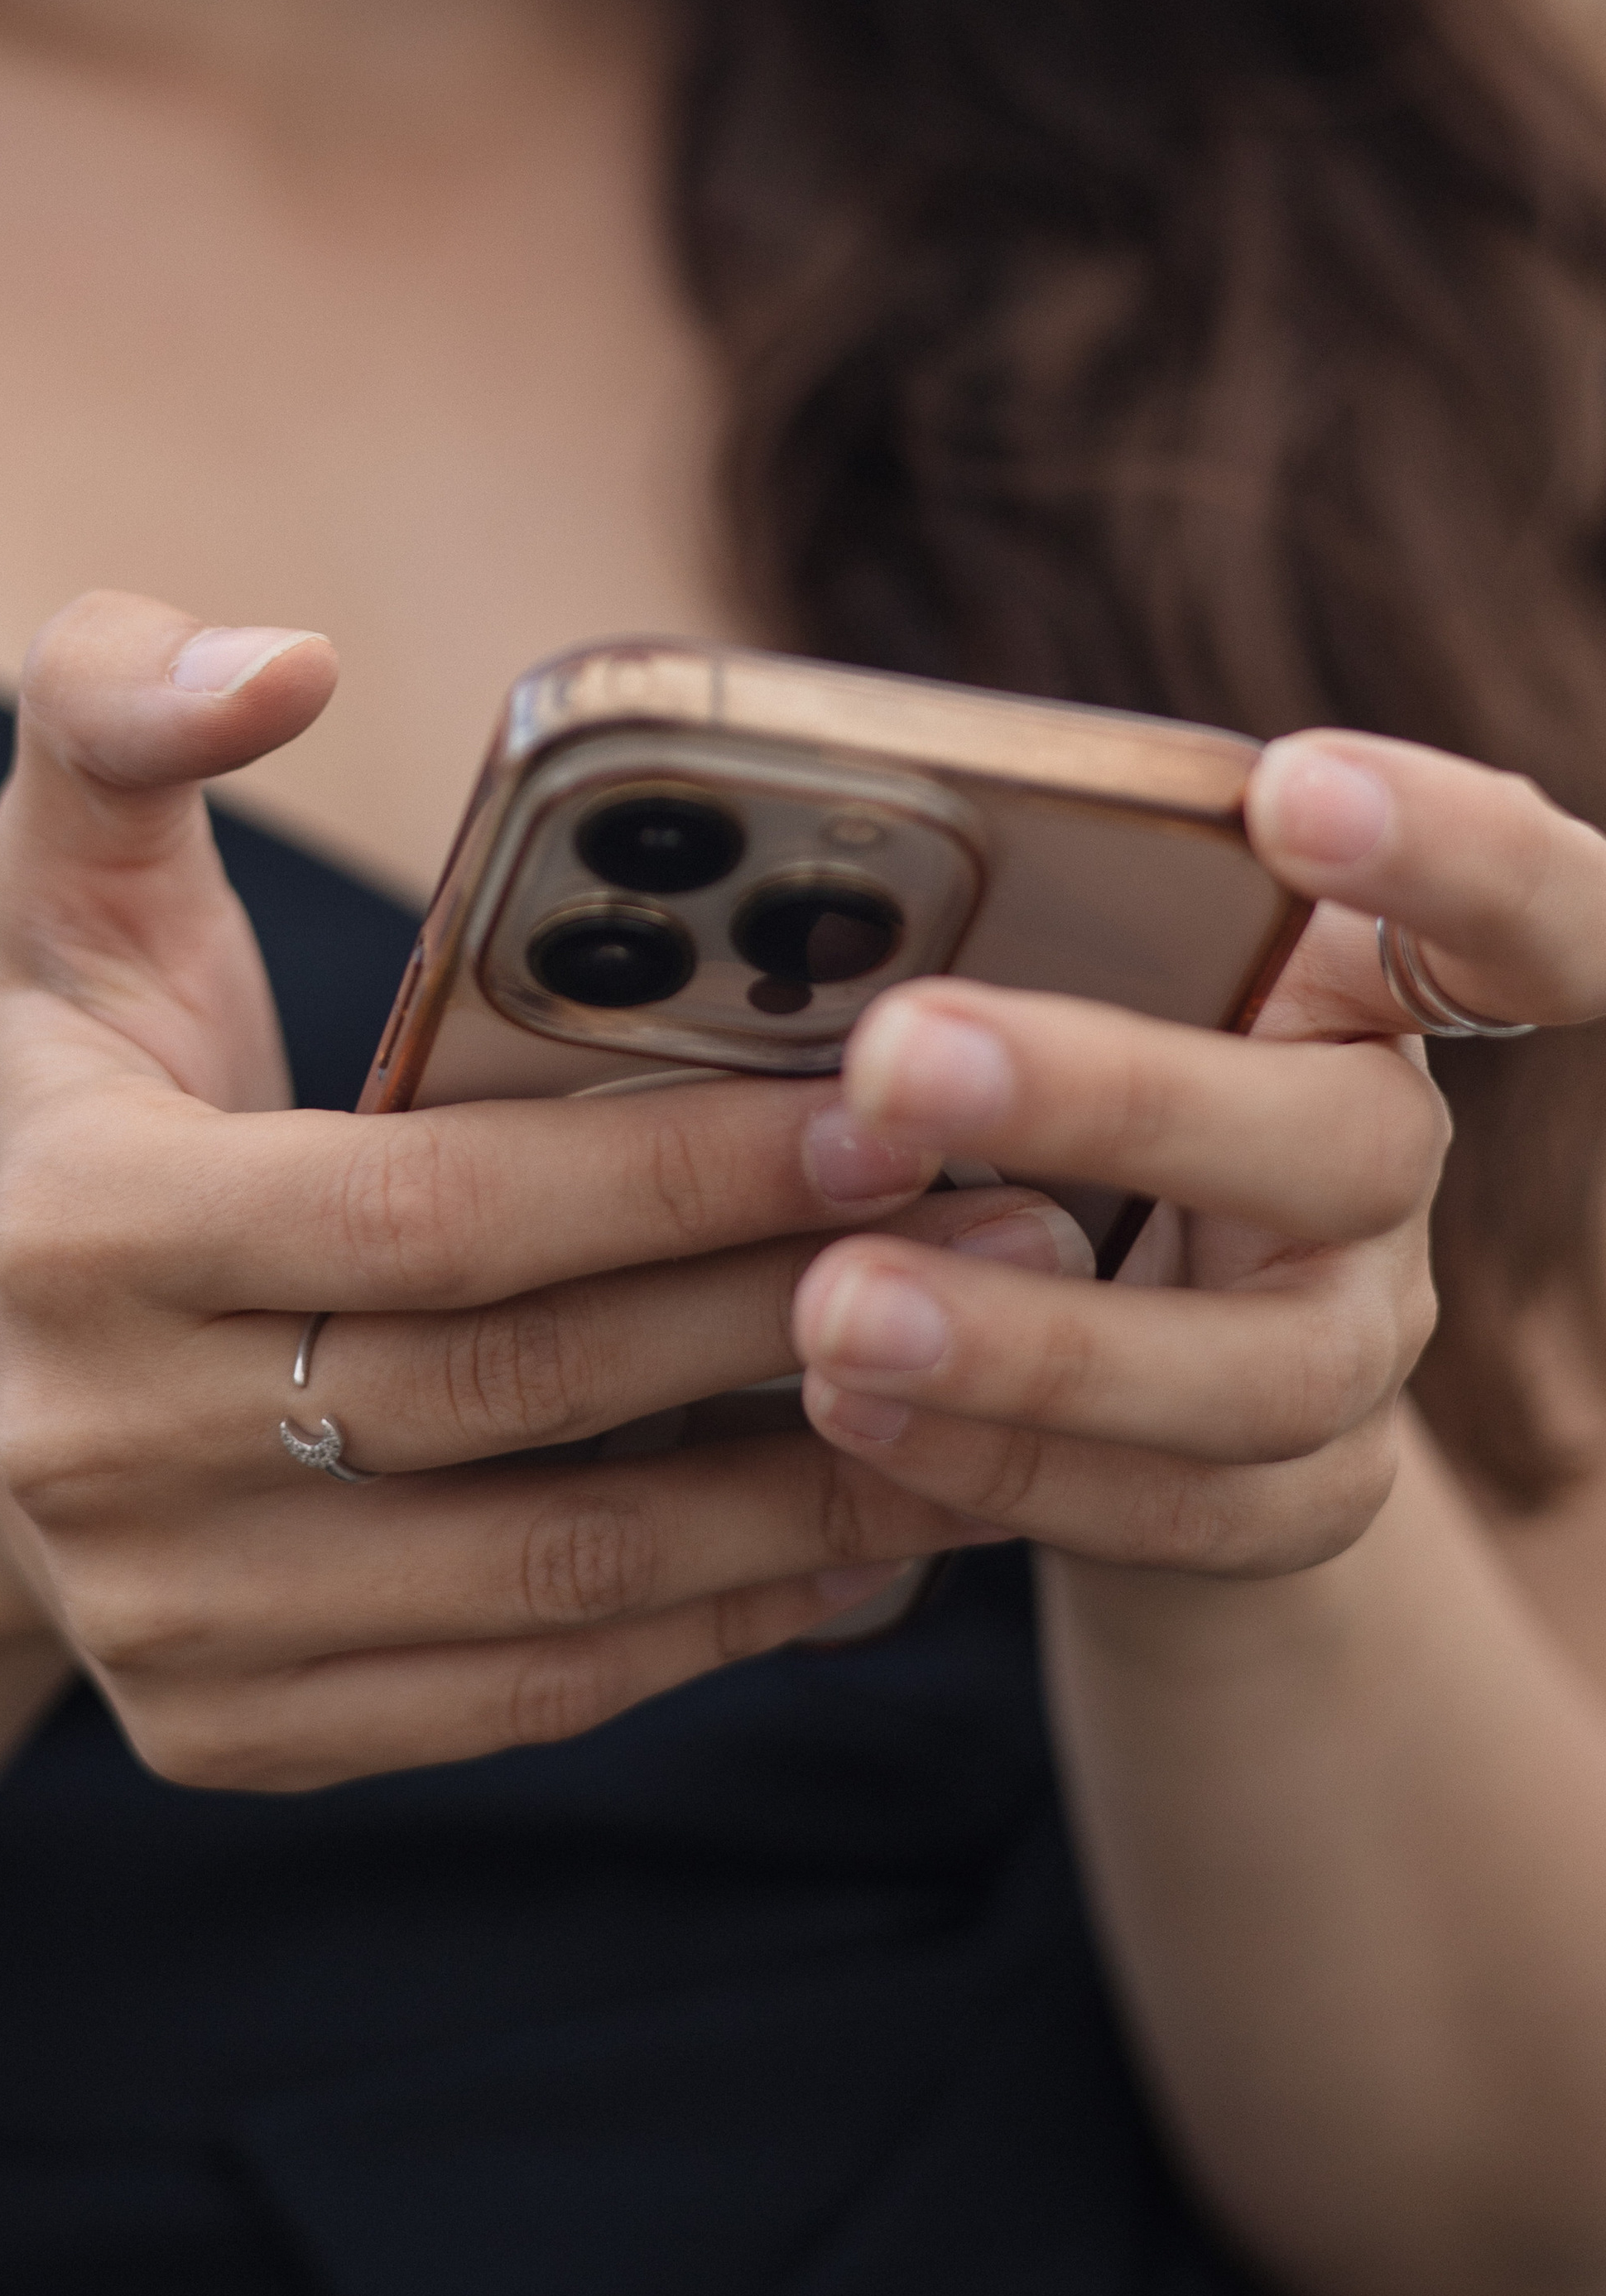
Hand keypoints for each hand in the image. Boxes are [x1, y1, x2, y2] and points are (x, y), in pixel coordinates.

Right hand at [0, 593, 995, 1790]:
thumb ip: (120, 717)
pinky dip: (720, 1619)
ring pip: (552, 1573)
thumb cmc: (79, 1097)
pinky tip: (874, 1530)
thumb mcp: (60, 889)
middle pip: (518, 1392)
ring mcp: (163, 1623)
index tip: (897, 1105)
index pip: (433, 1210)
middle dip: (792, 1311)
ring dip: (807, 1491)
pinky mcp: (228, 1739)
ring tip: (1005, 1383)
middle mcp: (98, 1449)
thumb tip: (276, 655)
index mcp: (77, 1225)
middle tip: (1024, 1236)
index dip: (676, 1169)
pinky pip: (528, 1690)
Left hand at [791, 732, 1605, 1576]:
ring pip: (1264, 1367)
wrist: (1134, 1327)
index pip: (1520, 912)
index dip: (1450, 853)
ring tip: (835, 1306)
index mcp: (1366, 985)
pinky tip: (857, 1415)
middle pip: (1343, 1137)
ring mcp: (1366, 1336)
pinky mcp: (1306, 1492)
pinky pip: (1185, 1509)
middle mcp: (1393, 1152)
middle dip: (1112, 1097)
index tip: (1294, 787)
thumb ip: (1005, 920)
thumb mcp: (1056, 972)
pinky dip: (1008, 1466)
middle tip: (894, 1057)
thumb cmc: (1060, 1075)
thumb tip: (776, 863)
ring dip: (1035, 1343)